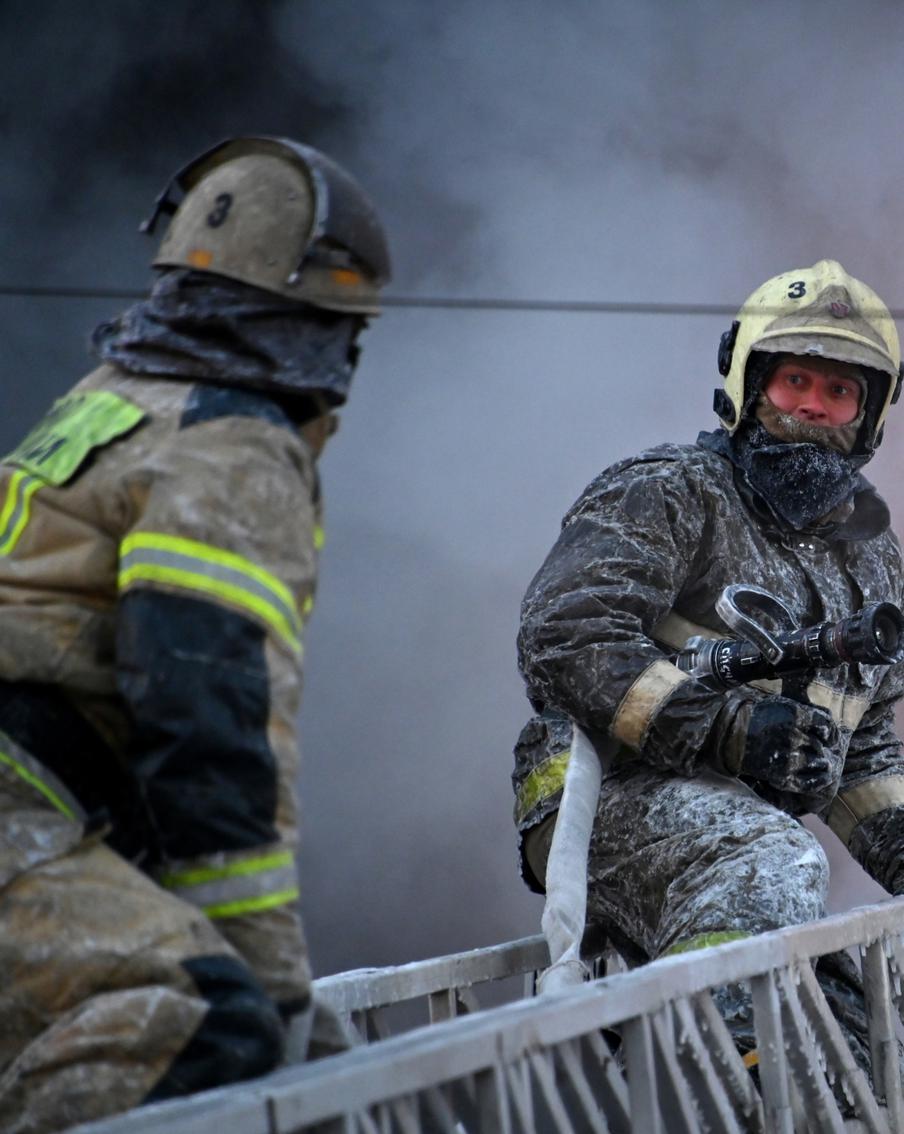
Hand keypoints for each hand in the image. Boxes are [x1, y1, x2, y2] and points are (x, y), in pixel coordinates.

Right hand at [729, 695, 842, 810]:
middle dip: (818, 748)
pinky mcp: (782, 776)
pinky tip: (817, 776)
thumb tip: (828, 725)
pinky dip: (817, 780)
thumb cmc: (758, 718)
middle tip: (810, 748)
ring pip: (818, 763)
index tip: (827, 737)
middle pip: (820, 745)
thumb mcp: (781, 705)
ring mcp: (788, 758)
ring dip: (817, 762)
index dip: (830, 733)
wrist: (731, 737)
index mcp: (794, 716)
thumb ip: (805, 712)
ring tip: (810, 760)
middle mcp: (793, 736)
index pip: (826, 725)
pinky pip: (810, 782)